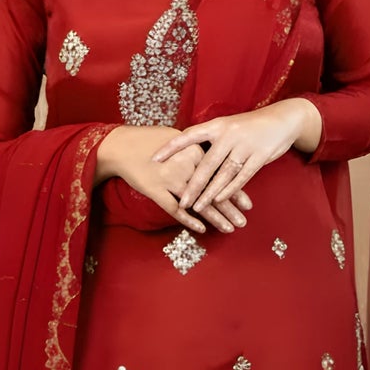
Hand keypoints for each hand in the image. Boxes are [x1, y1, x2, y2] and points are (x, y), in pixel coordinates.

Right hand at [95, 125, 252, 233]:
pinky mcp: (156, 190)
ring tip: (229, 229)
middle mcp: (185, 165)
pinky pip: (175, 209)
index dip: (235, 190)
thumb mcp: (178, 139)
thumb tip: (215, 159)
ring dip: (215, 218)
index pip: (220, 175)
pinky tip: (202, 229)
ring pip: (198, 203)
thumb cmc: (150, 140)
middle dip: (230, 209)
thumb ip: (197, 150)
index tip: (248, 204)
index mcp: (194, 151)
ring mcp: (170, 179)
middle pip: (212, 191)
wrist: (121, 145)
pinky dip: (189, 220)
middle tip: (243, 223)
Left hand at [150, 98, 321, 215]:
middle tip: (180, 201)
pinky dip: (230, 189)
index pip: (189, 136)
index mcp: (217, 125)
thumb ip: (211, 140)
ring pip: (223, 173)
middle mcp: (229, 134)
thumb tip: (187, 154)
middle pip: (206, 163)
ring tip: (197, 207)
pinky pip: (242, 176)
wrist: (283, 119)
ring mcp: (245, 145)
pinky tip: (220, 200)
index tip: (154, 158)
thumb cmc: (250, 126)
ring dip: (210, 192)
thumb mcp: (229, 127)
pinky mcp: (260, 156)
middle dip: (193, 185)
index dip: (171, 147)